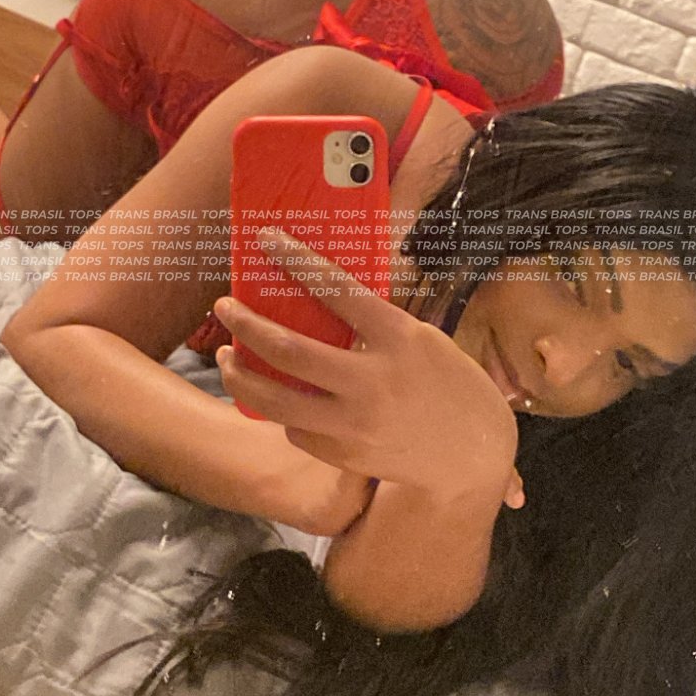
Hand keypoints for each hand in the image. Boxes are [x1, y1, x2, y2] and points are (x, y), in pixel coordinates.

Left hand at [213, 230, 521, 517]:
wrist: (473, 455)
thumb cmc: (450, 385)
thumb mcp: (422, 341)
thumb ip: (375, 326)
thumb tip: (319, 298)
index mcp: (400, 338)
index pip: (338, 289)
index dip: (297, 261)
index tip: (266, 240)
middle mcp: (375, 381)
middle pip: (289, 349)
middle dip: (245, 324)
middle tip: (223, 307)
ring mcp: (357, 423)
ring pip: (276, 400)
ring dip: (240, 374)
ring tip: (226, 356)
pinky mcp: (346, 455)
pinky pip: (296, 430)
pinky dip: (281, 411)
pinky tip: (278, 398)